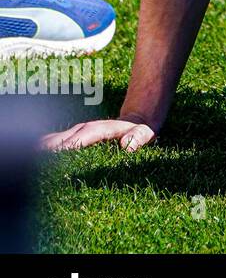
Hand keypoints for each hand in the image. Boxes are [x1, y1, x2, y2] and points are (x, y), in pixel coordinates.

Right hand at [40, 116, 157, 152]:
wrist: (137, 118)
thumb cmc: (142, 130)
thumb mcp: (146, 132)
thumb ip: (139, 137)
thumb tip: (128, 145)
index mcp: (102, 129)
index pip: (84, 137)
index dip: (71, 144)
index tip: (57, 153)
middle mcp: (86, 128)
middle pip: (64, 137)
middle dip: (50, 147)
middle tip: (33, 159)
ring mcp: (78, 131)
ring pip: (57, 139)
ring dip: (43, 147)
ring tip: (28, 156)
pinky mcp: (74, 136)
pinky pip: (56, 141)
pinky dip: (45, 147)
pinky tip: (33, 153)